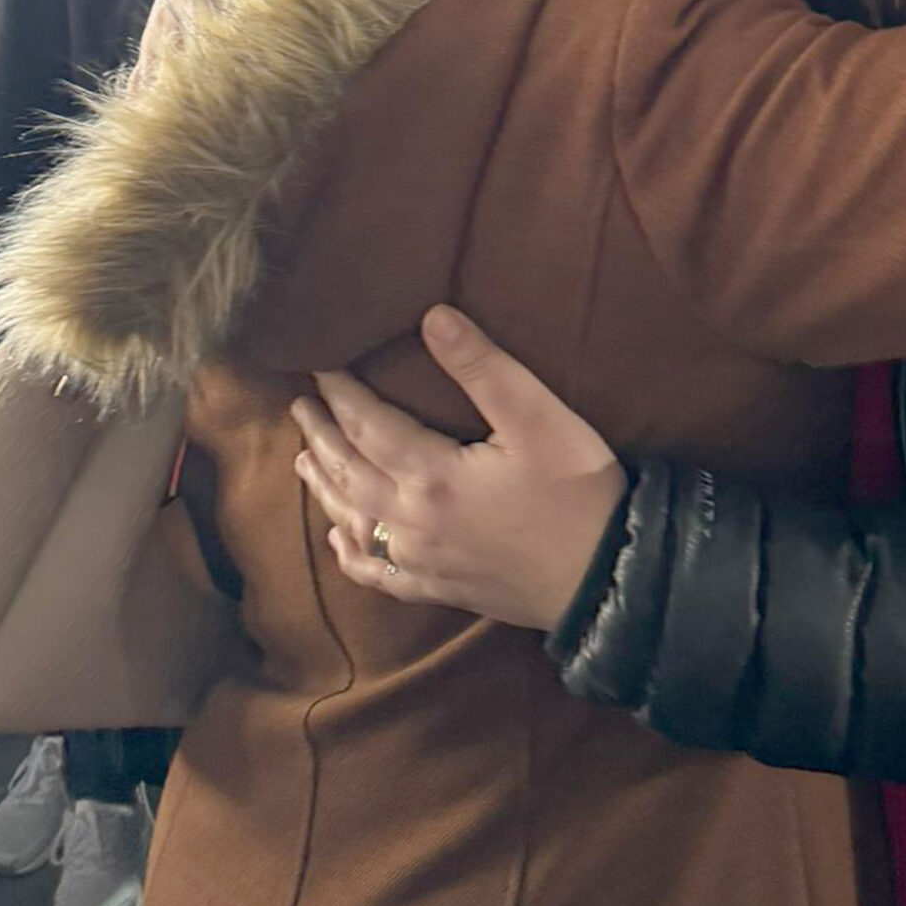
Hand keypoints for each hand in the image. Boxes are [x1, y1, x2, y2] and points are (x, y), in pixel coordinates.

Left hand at [290, 308, 625, 628]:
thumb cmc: (577, 493)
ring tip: (302, 460)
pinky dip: (350, 554)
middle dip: (321, 435)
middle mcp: (413, 522)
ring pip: (354, 521)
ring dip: (325, 486)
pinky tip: (338, 541)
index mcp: (432, 476)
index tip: (321, 365)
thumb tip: (432, 316)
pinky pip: (377, 574)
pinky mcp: (439, 589)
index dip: (341, 393)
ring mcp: (422, 562)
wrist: (606, 580)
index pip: (369, 425)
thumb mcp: (538, 419)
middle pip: (350, 473)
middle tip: (298, 406)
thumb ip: (482, 368)